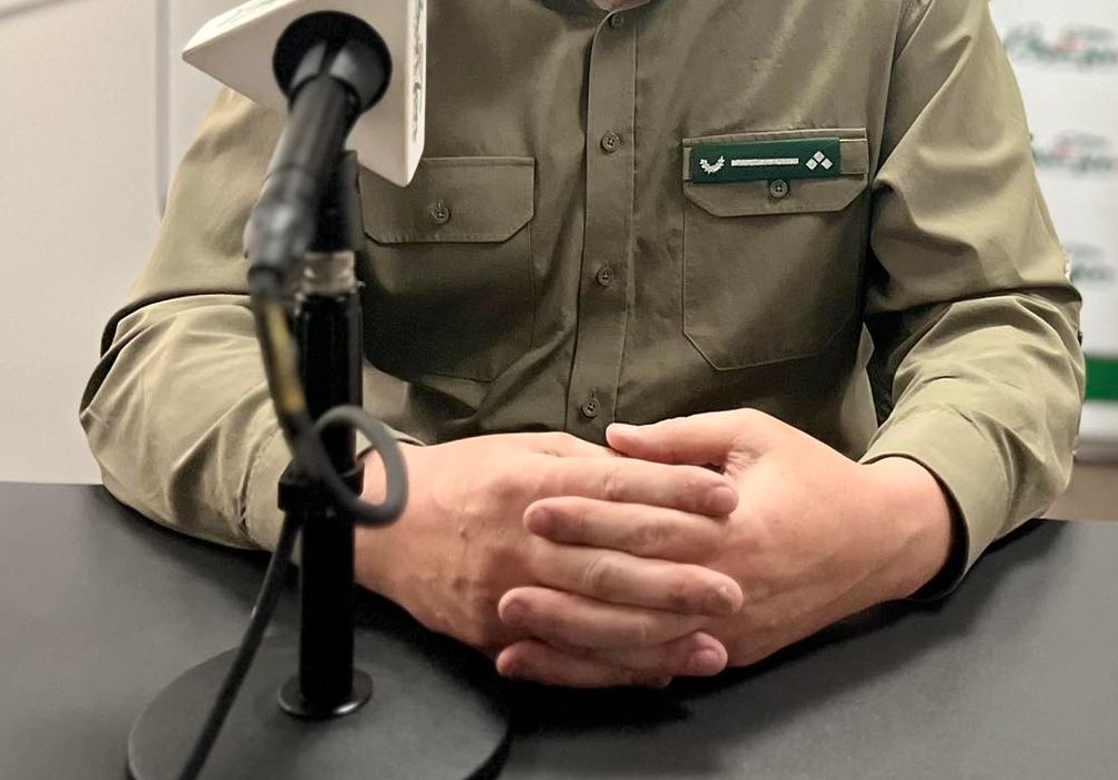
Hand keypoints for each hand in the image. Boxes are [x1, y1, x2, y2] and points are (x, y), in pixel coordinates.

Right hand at [355, 431, 743, 685]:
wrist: (384, 524)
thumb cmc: (462, 478)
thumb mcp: (523, 448)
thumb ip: (584, 464)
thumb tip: (644, 470)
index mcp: (534, 484)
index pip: (617, 487)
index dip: (675, 491)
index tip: (724, 497)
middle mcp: (524, 540)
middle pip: (613, 562)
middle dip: (679, 577)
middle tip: (732, 586)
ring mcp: (508, 593)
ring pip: (594, 619)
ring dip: (658, 634)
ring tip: (711, 640)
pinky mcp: (495, 634)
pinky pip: (562, 658)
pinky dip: (612, 668)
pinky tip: (656, 670)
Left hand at [500, 409, 954, 675]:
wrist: (878, 542)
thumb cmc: (811, 475)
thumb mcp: (753, 434)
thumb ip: (681, 440)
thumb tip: (612, 439)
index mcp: (735, 526)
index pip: (647, 525)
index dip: (588, 517)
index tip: (536, 506)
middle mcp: (730, 588)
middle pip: (634, 593)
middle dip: (565, 587)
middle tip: (504, 575)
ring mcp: (730, 633)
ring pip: (640, 646)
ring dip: (573, 644)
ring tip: (513, 634)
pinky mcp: (731, 658)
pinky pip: (661, 668)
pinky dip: (608, 672)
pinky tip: (564, 667)